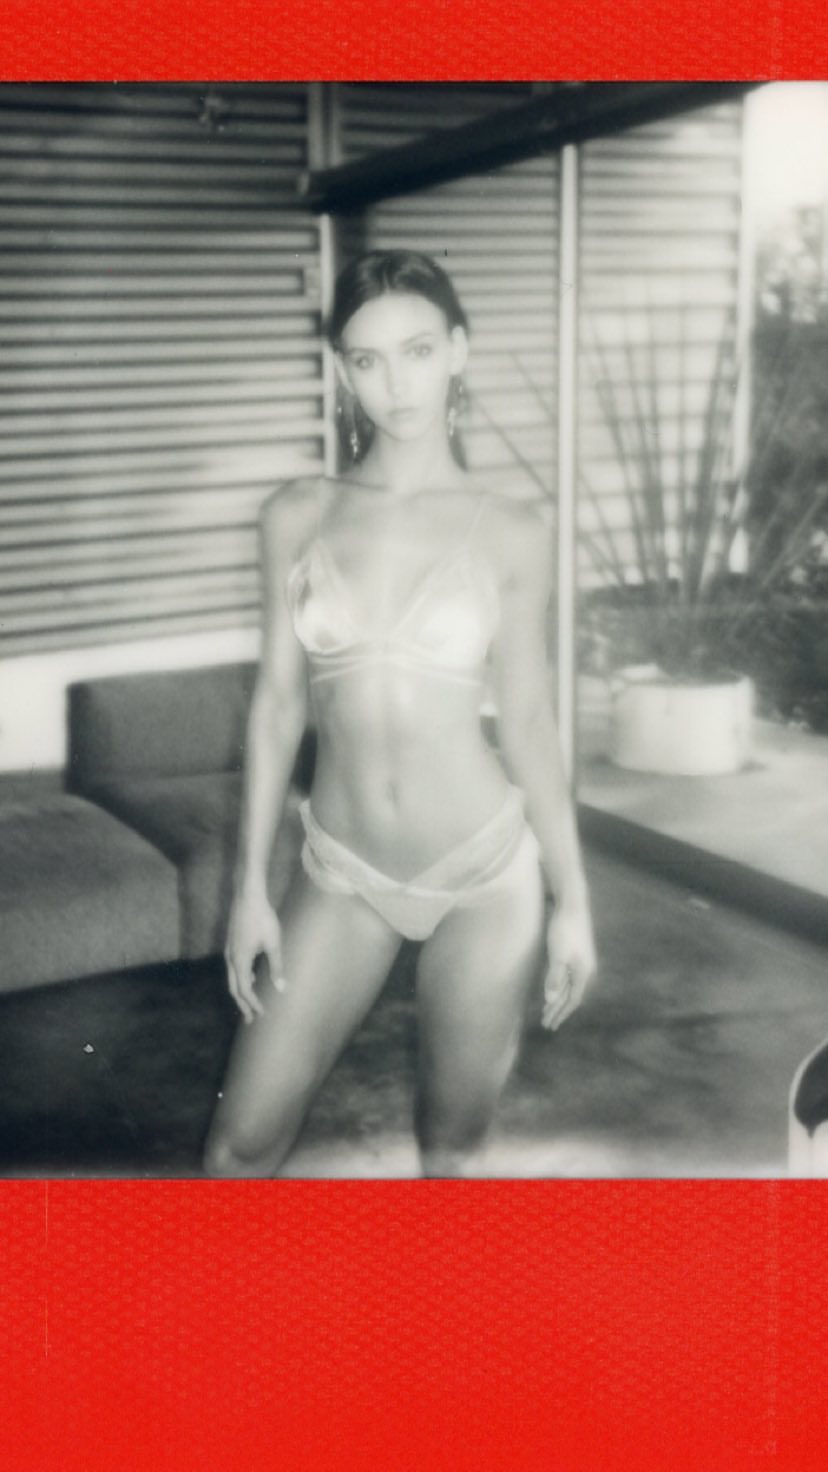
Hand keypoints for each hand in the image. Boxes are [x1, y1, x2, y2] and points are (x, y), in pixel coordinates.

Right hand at [224, 888, 285, 1024]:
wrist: (248, 895)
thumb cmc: (262, 918)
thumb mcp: (273, 943)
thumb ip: (276, 967)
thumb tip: (281, 988)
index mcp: (240, 961)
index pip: (244, 990)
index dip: (253, 1004)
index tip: (262, 1014)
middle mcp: (230, 958)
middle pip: (234, 988)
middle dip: (243, 1004)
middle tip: (250, 1020)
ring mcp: (229, 951)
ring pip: (231, 978)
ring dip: (241, 992)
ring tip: (249, 1003)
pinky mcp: (231, 943)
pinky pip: (233, 968)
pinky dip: (240, 979)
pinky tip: (251, 977)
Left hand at [541, 896, 596, 1031]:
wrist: (572, 905)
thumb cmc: (564, 929)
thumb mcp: (557, 955)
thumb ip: (554, 978)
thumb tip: (550, 1000)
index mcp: (583, 973)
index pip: (571, 1000)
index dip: (560, 1014)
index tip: (550, 1025)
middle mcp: (585, 970)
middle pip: (570, 996)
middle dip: (558, 1011)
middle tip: (546, 1024)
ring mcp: (581, 962)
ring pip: (568, 987)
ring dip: (558, 1000)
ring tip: (548, 1011)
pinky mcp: (575, 954)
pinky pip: (567, 977)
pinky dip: (559, 987)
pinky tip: (553, 990)